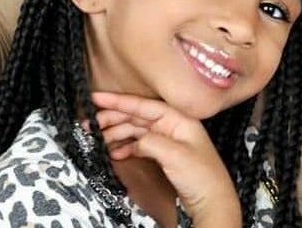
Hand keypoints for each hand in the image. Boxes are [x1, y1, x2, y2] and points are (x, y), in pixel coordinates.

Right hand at [92, 91, 241, 227]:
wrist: (211, 202)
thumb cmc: (201, 176)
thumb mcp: (174, 155)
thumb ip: (150, 142)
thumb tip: (134, 139)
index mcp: (179, 119)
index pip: (143, 105)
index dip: (119, 101)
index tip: (96, 98)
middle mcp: (172, 126)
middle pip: (137, 117)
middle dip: (112, 118)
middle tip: (90, 123)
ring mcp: (167, 140)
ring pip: (135, 131)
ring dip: (116, 134)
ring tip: (97, 139)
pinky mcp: (163, 155)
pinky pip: (139, 146)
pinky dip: (125, 148)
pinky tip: (114, 153)